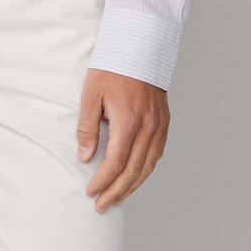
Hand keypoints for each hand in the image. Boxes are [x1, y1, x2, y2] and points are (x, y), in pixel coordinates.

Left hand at [77, 68, 169, 211]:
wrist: (138, 44)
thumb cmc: (112, 65)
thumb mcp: (91, 93)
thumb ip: (88, 126)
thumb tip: (85, 157)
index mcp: (128, 121)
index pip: (115, 163)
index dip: (103, 181)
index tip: (91, 192)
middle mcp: (148, 127)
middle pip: (133, 171)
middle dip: (116, 192)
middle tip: (102, 205)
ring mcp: (159, 125)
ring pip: (148, 166)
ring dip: (132, 186)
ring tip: (117, 196)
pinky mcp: (164, 121)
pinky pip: (157, 154)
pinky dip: (146, 170)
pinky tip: (136, 175)